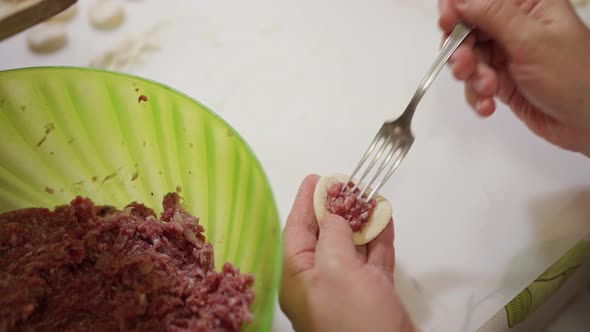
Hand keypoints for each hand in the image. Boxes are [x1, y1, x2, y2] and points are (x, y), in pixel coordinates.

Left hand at [279, 174, 417, 331]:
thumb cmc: (352, 317)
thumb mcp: (334, 269)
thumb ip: (331, 236)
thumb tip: (332, 218)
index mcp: (298, 276)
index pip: (296, 230)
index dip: (304, 201)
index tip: (315, 178)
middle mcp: (319, 280)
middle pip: (324, 235)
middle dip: (335, 207)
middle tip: (347, 183)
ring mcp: (347, 288)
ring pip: (352, 245)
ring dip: (361, 219)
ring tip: (369, 194)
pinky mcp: (373, 294)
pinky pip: (374, 259)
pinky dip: (380, 238)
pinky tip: (385, 217)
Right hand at [439, 0, 589, 155]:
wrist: (588, 123)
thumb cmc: (575, 77)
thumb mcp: (530, 40)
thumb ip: (492, 16)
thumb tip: (460, 0)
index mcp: (528, 6)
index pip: (482, 0)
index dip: (458, 8)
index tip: (447, 22)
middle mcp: (514, 27)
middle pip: (467, 30)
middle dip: (462, 50)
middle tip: (464, 66)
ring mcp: (507, 55)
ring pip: (468, 59)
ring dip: (471, 77)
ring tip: (487, 90)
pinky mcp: (502, 81)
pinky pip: (475, 84)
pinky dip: (477, 96)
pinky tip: (488, 105)